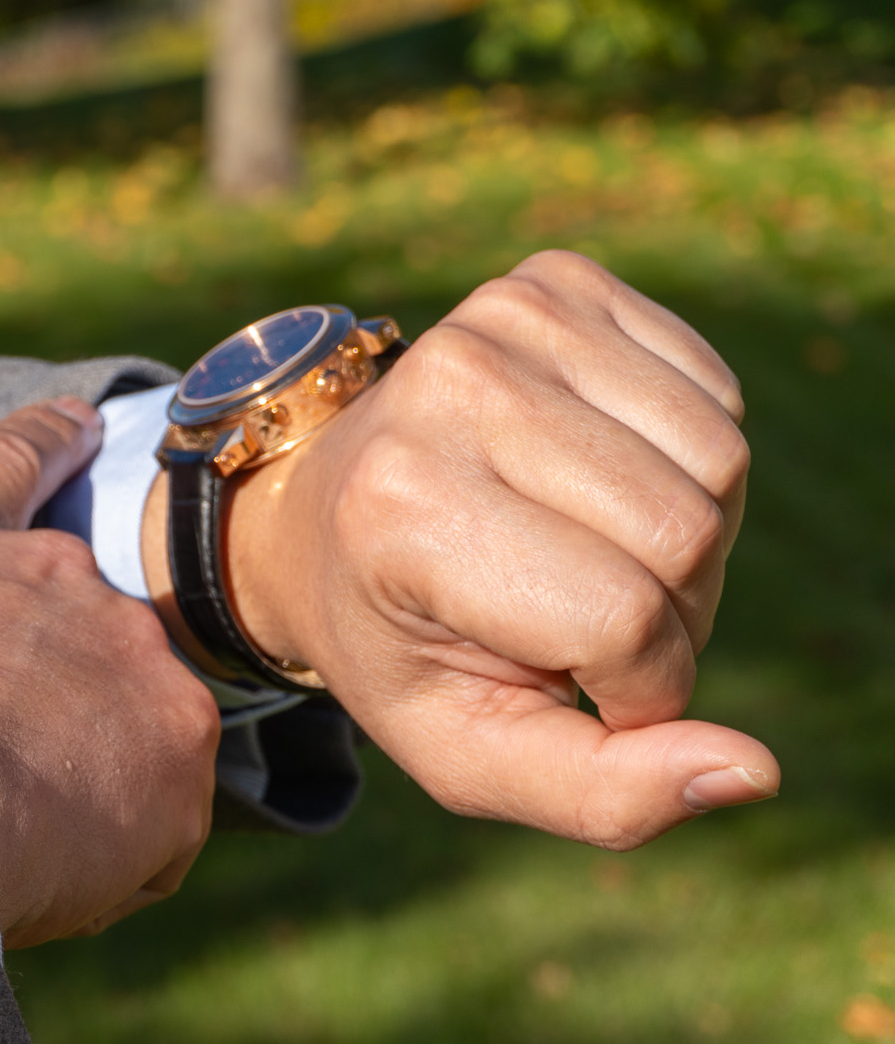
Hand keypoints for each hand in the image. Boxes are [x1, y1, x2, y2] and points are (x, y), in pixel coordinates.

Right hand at [0, 399, 220, 947]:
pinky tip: (55, 870)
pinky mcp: (177, 728)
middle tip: (6, 773)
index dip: (49, 440)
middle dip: (60, 693)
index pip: (4, 463)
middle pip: (79, 624)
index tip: (87, 423)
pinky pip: (165, 811)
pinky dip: (127, 852)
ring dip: (91, 779)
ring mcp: (122, 641)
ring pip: (126, 723)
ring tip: (15, 837)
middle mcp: (44, 571)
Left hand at [217, 251, 773, 848]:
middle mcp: (449, 388)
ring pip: (720, 459)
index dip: (634, 683)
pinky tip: (595, 474)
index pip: (624, 619)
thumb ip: (605, 796)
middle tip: (569, 610)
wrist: (321, 513)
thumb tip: (754, 773)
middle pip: (688, 533)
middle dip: (667, 606)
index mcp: (404, 508)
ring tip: (580, 543)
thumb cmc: (398, 639)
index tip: (565, 679)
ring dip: (684, 533)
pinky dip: (684, 454)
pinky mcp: (552, 280)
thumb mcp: (466, 749)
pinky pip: (715, 390)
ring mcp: (499, 318)